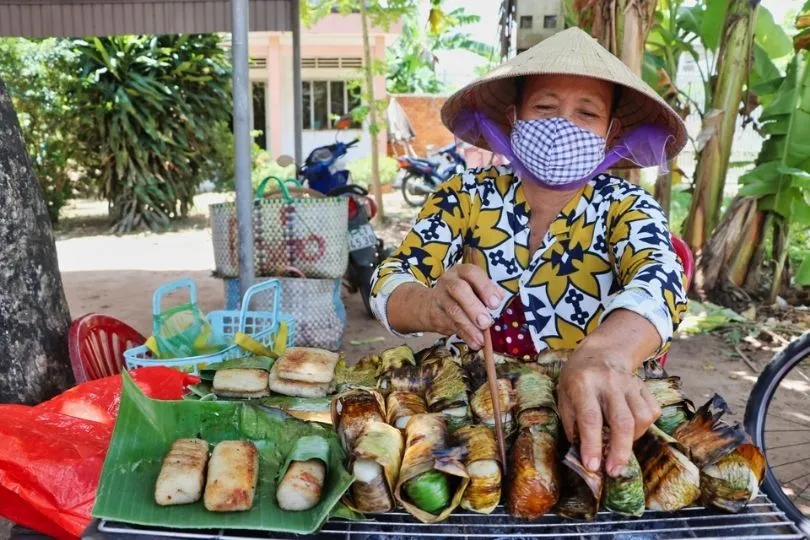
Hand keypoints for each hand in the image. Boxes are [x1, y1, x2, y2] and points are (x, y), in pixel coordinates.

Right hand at [423, 264, 503, 349]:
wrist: (430, 304)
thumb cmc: (462, 294)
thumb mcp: (474, 287)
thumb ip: (487, 290)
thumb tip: (500, 296)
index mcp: (461, 271)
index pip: (472, 273)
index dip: (485, 287)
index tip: (496, 303)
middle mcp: (448, 281)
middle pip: (459, 290)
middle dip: (474, 307)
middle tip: (486, 322)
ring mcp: (440, 298)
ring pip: (454, 311)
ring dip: (469, 326)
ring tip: (481, 339)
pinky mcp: (436, 315)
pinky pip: (451, 326)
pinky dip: (465, 336)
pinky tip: (474, 343)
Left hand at [557, 349, 660, 476]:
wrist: (600, 353)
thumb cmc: (577, 380)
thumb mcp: (564, 397)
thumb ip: (573, 424)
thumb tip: (584, 455)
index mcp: (583, 384)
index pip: (590, 418)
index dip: (592, 444)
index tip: (592, 466)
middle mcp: (608, 382)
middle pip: (621, 421)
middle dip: (619, 451)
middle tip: (614, 471)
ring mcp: (629, 383)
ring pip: (641, 418)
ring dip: (632, 440)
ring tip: (620, 446)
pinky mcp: (644, 386)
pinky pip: (652, 411)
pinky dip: (644, 427)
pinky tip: (631, 430)